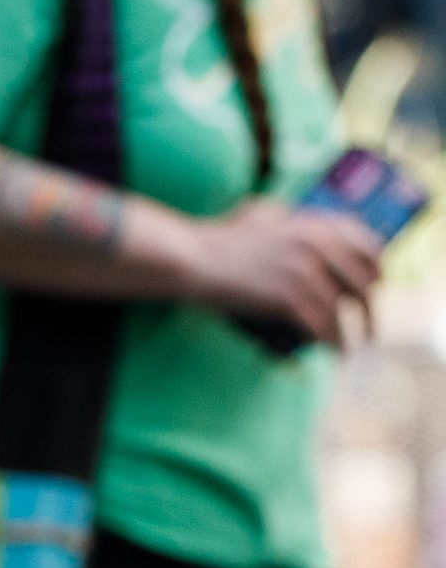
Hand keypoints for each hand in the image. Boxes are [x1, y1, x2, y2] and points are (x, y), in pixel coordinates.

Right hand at [174, 200, 383, 346]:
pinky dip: (333, 342)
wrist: (192, 259)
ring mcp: (305, 271)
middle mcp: (318, 245)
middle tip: (369, 329)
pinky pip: (324, 326)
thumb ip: (292, 220)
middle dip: (370, 311)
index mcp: (317, 224)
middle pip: (362, 283)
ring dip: (352, 334)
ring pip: (344, 311)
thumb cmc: (219, 238)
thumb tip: (312, 236)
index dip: (376, 272)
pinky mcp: (289, 297)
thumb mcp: (263, 214)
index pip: (368, 248)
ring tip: (350, 348)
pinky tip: (336, 353)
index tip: (375, 289)